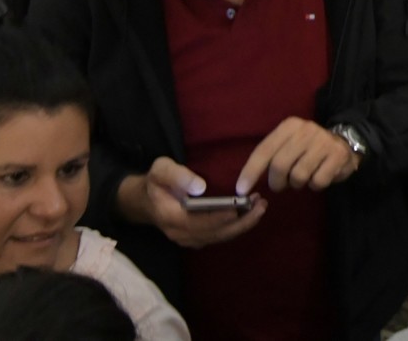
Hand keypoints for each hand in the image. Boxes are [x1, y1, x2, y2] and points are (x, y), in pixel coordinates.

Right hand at [120, 157, 266, 248]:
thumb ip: (178, 176)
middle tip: (261, 205)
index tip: (239, 208)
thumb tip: (200, 187)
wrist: (146, 200)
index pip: (198, 222)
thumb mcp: (161, 170)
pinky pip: (218, 236)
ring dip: (242, 224)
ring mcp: (188, 238)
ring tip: (260, 207)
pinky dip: (235, 226)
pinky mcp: (196, 238)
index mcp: (170, 217)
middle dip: (240, 222)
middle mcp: (180, 233)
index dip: (219, 218)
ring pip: (219, 237)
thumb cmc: (156, 181)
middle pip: (214, 233)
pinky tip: (250, 213)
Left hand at [235, 117, 359, 195]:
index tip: (241, 190)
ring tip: (303, 177)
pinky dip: (315, 186)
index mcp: (289, 126)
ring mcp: (323, 142)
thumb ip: (270, 157)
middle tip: (281, 185)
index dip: (250, 171)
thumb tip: (245, 184)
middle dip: (277, 182)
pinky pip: (317, 181)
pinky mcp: (337, 155)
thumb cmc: (308, 147)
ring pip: (298, 176)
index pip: (264, 149)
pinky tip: (319, 176)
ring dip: (298, 184)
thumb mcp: (288, 144)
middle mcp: (306, 130)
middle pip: (279, 165)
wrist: (345, 141)